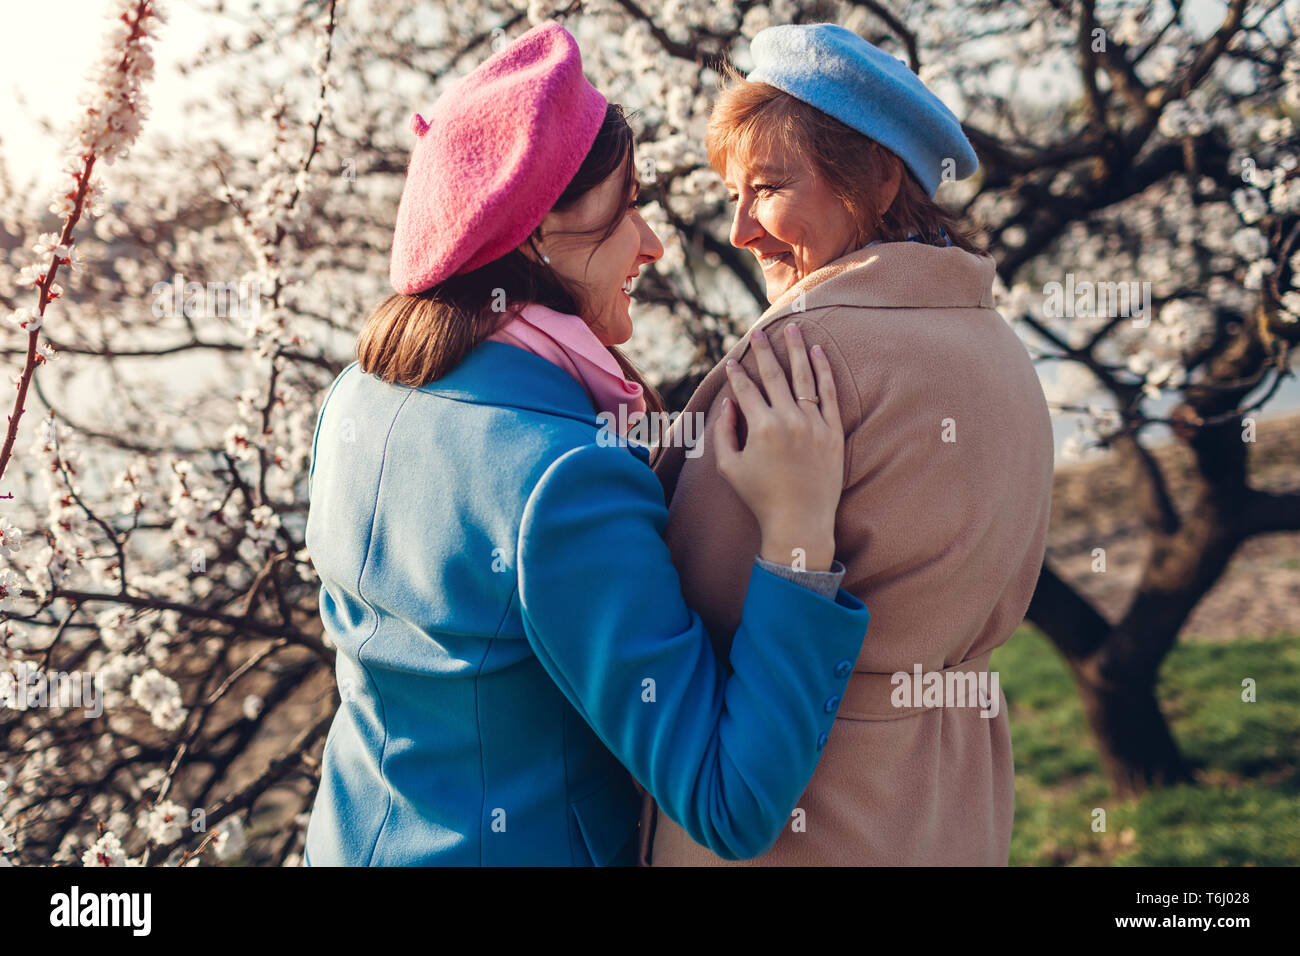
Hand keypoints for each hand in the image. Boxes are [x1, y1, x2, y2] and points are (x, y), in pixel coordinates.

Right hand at [714, 324, 843, 571]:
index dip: (737, 373)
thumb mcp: (729, 467)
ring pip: (803, 377)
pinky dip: (823, 370)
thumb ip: (723, 432)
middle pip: (774, 375)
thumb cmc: (760, 497)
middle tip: (758, 332)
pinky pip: (828, 393)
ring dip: (796, 350)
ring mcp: (813, 424)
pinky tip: (818, 352)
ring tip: (793, 328)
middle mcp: (788, 419)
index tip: (734, 361)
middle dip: (764, 351)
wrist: (800, 522)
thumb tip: (728, 403)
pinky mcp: (833, 431)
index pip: (746, 389)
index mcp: (760, 427)